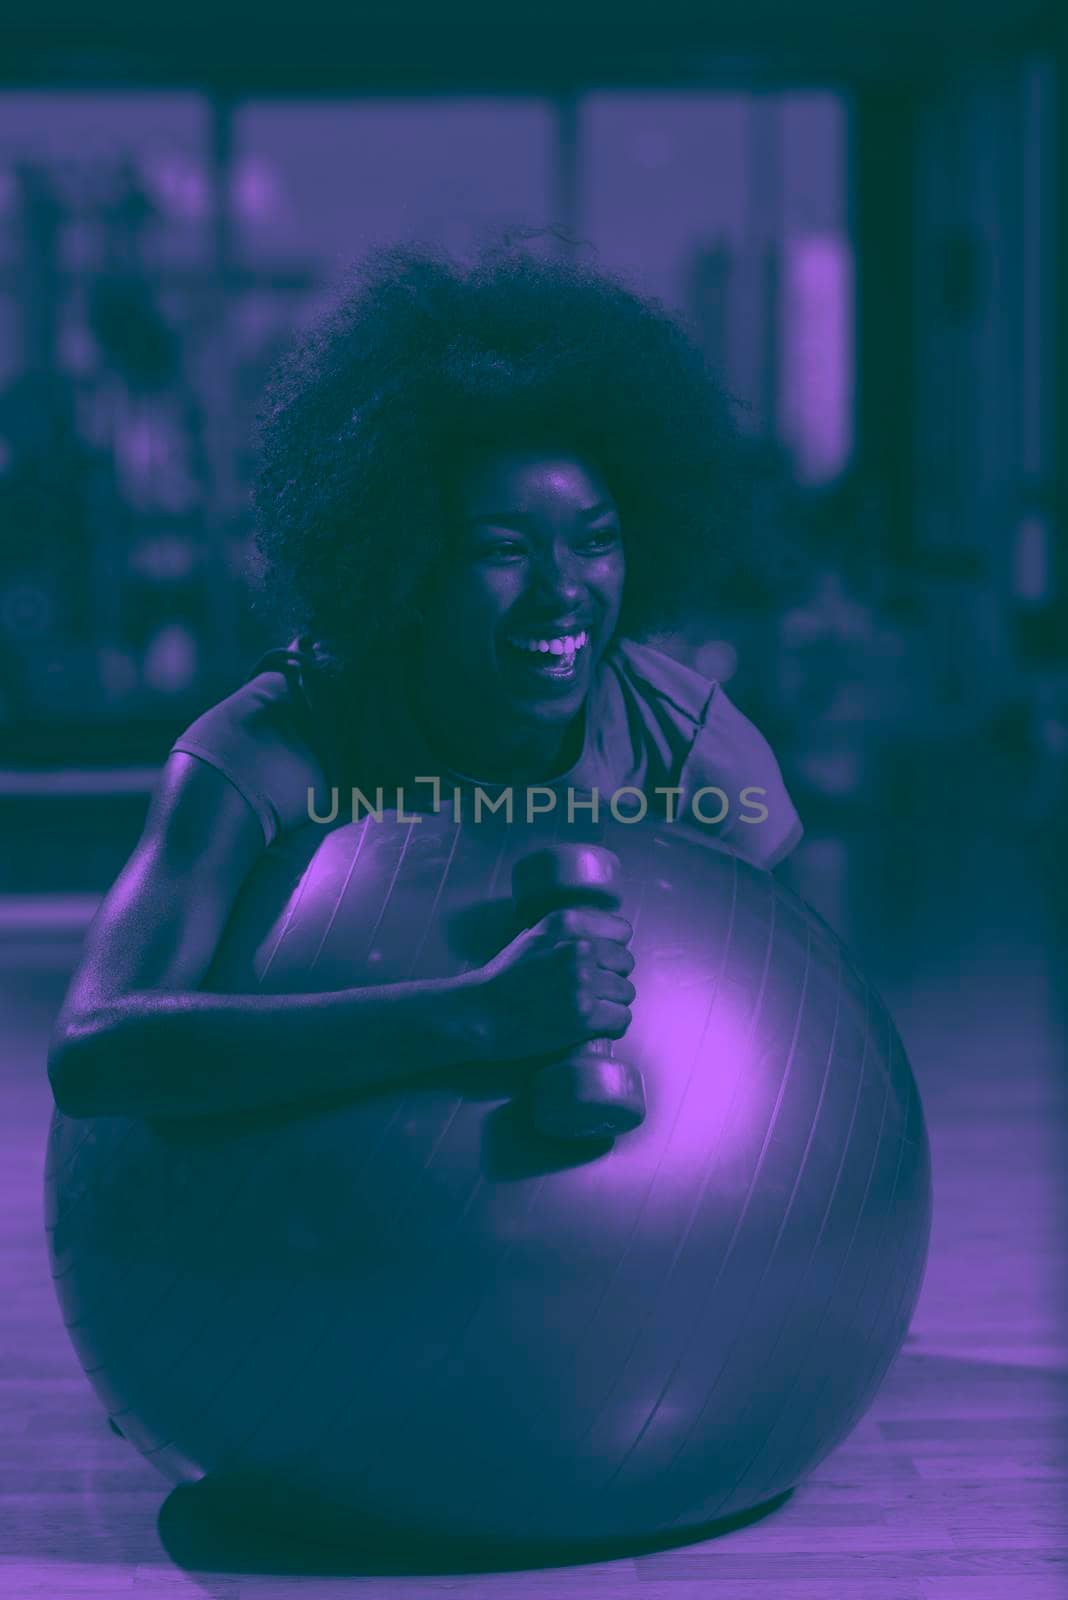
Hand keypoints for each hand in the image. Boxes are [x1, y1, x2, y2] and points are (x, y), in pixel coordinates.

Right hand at [467, 907, 635, 1063]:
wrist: (479, 1014)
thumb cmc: (505, 978)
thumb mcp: (534, 936)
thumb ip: (570, 931)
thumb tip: (606, 936)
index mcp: (567, 923)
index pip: (622, 931)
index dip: (613, 950)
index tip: (600, 964)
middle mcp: (579, 948)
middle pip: (626, 964)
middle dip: (612, 978)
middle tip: (589, 992)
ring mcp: (583, 982)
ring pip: (626, 993)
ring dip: (611, 1005)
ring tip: (587, 1011)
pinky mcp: (585, 1015)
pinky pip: (622, 1018)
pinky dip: (611, 1027)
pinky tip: (592, 1027)